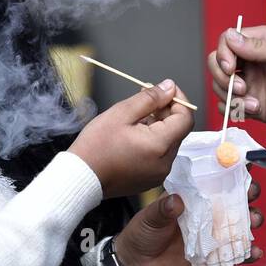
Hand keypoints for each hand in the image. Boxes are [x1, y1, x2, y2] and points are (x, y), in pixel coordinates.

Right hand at [69, 80, 192, 198]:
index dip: (179, 100)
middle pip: (178, 130)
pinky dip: (153, 140)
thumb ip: (150, 98)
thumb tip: (170, 87)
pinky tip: (134, 134)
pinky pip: (160, 154)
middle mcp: (165, 163)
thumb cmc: (96, 145)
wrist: (80, 177)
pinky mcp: (150, 179)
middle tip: (146, 97)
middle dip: (166, 110)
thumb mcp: (122, 113)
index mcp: (160, 146)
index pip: (186, 118)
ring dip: (158, 125)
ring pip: (168, 141)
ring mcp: (158, 174)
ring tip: (135, 116)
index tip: (165, 90)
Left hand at [113, 178, 264, 265]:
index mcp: (192, 195)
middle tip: (250, 193)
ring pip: (240, 223)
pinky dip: (248, 252)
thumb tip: (176, 201)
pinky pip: (236, 252)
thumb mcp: (149, 217)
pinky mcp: (214, 254)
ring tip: (254, 220)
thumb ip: (163, 209)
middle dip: (248, 193)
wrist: (138, 265)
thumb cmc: (143, 233)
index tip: (242, 163)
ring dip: (252, 219)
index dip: (230, 170)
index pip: (215, 178)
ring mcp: (212, 232)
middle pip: (235, 198)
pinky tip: (254, 251)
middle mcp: (206, 211)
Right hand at [207, 24, 265, 137]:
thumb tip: (230, 36)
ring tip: (252, 102)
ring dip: (229, 95)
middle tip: (240, 87)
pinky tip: (254, 110)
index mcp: (263, 42)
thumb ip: (260, 47)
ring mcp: (252, 83)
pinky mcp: (253, 105)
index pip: (228, 40)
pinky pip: (228, 106)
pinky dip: (233, 109)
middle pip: (217, 62)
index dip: (224, 53)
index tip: (231, 68)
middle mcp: (253, 61)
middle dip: (221, 75)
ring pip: (219, 85)